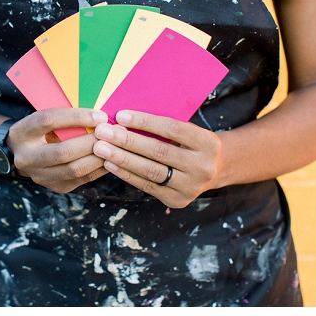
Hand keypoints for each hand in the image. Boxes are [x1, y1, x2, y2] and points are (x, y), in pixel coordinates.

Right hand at [7, 108, 109, 192]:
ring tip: (116, 145)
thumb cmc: (41, 129)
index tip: (100, 116)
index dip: (76, 117)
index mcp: (21, 133)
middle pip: (62, 151)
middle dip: (91, 141)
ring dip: (99, 157)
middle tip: (113, 133)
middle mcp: (27, 158)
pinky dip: (100, 168)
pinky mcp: (55, 187)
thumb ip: (65, 116)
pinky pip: (83, 179)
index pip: (48, 121)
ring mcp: (40, 176)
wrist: (24, 154)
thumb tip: (99, 116)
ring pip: (74, 169)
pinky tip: (111, 158)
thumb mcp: (44, 117)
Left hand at [91, 110, 224, 208]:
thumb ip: (164, 126)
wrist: (214, 170)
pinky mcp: (178, 200)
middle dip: (127, 140)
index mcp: (208, 143)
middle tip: (103, 132)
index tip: (120, 115)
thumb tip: (124, 117)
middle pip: (159, 151)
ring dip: (122, 159)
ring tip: (101, 148)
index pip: (173, 129)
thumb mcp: (189, 130)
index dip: (145, 122)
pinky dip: (126, 174)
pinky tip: (110, 165)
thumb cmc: (191, 143)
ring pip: (151, 171)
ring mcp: (191, 186)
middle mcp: (203, 167)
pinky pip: (147, 186)